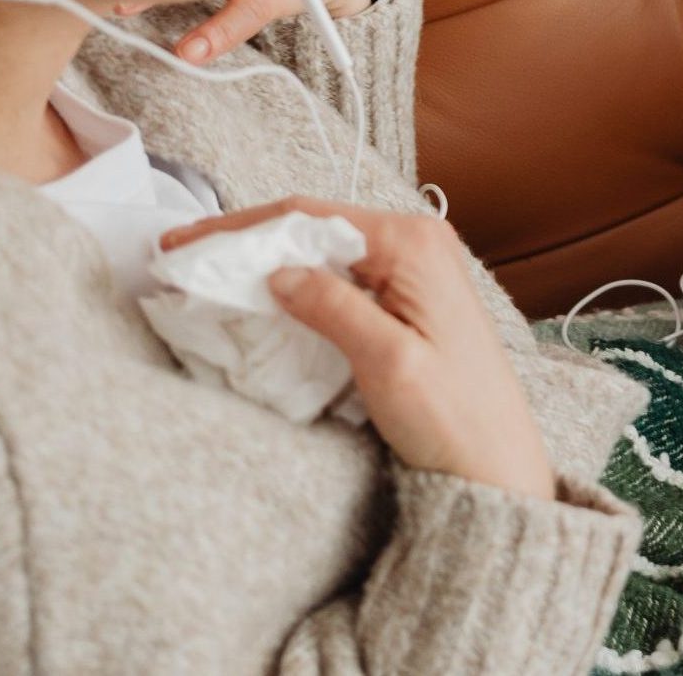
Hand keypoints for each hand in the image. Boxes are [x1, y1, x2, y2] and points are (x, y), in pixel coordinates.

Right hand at [159, 196, 556, 498]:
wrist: (498, 465)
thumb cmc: (457, 418)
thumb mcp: (388, 361)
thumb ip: (334, 308)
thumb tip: (278, 271)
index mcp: (415, 245)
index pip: (311, 216)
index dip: (240, 227)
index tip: (184, 244)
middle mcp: (419, 245)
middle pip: (314, 228)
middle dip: (249, 242)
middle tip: (185, 259)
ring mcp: (416, 272)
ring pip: (324, 254)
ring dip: (270, 264)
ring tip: (211, 276)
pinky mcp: (409, 301)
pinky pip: (343, 280)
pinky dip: (299, 288)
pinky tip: (263, 300)